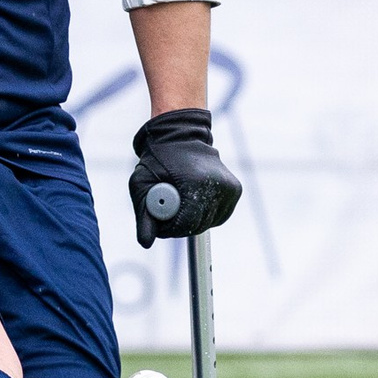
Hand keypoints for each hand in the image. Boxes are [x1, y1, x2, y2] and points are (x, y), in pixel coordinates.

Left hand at [128, 108, 240, 246]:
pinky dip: (206, 213)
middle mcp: (218, 185)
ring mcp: (229, 188)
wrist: (182, 134)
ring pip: (209, 222)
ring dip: (193, 219)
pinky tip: (196, 199)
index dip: (170, 229)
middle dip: (180, 225)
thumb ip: (144, 216)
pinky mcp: (235, 190)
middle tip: (168, 211)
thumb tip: (146, 243)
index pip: (186, 223)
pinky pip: (219, 216)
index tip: (160, 222)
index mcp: (196, 183)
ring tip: (182, 200)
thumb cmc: (159, 158)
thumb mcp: (142, 184)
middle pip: (198, 225)